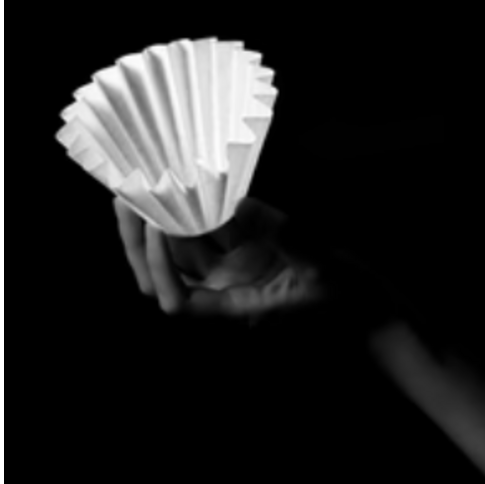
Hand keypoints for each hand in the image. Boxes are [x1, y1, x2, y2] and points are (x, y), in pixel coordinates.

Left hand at [114, 196, 402, 329]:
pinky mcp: (244, 249)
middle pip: (164, 276)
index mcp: (235, 305)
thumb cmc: (344, 295)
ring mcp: (232, 268)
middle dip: (138, 242)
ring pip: (180, 249)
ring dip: (158, 218)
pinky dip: (193, 207)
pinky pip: (209, 229)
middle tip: (124, 198)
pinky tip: (183, 178)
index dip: (160, 269)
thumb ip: (287, 239)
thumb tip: (243, 206)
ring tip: (140, 180)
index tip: (158, 229)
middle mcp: (225, 287)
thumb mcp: (321, 268)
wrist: (360, 300)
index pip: (179, 302)